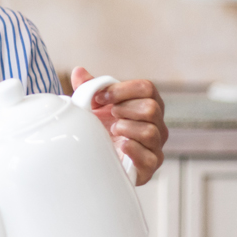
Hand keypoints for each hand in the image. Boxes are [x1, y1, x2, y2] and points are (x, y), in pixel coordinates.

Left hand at [71, 67, 166, 185]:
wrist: (99, 157)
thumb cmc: (101, 127)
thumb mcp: (93, 106)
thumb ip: (88, 87)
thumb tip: (79, 71)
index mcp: (147, 102)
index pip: (147, 88)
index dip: (121, 90)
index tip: (101, 97)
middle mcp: (157, 123)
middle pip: (151, 108)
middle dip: (124, 109)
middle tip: (110, 116)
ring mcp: (156, 144)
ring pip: (149, 131)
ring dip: (125, 129)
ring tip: (112, 131)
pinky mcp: (151, 165)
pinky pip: (149, 157)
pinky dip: (132, 150)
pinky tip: (119, 146)